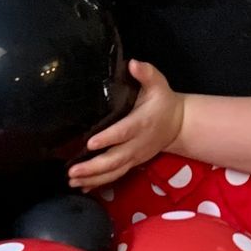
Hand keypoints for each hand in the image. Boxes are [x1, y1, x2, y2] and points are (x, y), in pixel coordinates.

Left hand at [66, 61, 182, 190]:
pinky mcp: (132, 163)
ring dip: (93, 178)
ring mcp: (135, 156)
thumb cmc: (163, 101)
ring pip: (114, 171)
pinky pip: (115, 176)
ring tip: (72, 181)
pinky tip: (81, 186)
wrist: (179, 124)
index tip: (90, 143)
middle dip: (93, 167)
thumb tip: (132, 63)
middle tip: (72, 170)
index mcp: (142, 123)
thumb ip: (146, 73)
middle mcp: (137, 143)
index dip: (108, 138)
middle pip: (115, 158)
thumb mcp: (158, 84)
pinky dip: (98, 183)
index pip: (123, 132)